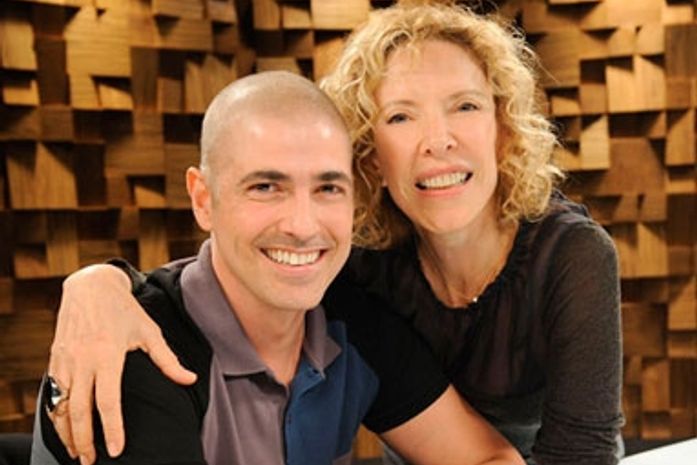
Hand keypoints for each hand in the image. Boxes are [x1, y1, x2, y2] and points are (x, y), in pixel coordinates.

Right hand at [47, 264, 196, 464]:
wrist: (90, 286)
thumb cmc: (124, 310)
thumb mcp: (150, 331)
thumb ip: (168, 360)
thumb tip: (190, 380)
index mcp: (107, 354)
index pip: (108, 400)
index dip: (111, 428)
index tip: (115, 450)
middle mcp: (83, 360)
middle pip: (79, 410)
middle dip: (84, 440)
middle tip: (91, 462)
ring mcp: (65, 360)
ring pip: (61, 406)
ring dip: (66, 433)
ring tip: (76, 452)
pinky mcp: (55, 359)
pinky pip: (52, 394)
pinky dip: (56, 415)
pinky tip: (64, 429)